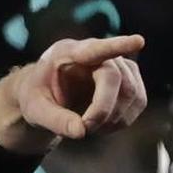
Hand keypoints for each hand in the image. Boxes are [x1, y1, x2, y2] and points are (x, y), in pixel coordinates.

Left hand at [0, 35, 147, 153]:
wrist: (45, 96)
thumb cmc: (37, 97)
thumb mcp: (35, 109)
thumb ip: (55, 119)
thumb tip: (81, 131)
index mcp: (66, 53)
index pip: (94, 48)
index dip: (117, 45)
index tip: (138, 41)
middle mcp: (95, 54)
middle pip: (114, 77)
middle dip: (102, 109)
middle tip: (85, 129)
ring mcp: (116, 65)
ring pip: (131, 91)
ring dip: (114, 118)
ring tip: (89, 127)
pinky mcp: (128, 80)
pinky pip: (138, 101)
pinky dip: (122, 120)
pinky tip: (102, 125)